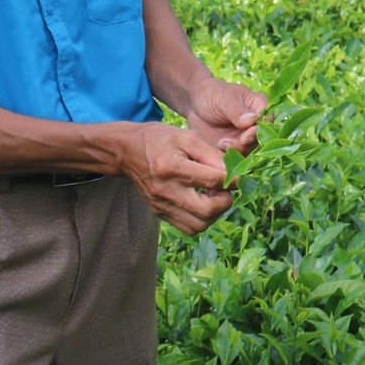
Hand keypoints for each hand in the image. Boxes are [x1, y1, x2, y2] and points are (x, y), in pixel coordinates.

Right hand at [115, 123, 232, 233]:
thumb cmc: (159, 139)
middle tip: (225, 188)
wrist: (127, 151)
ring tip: (215, 196)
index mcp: (173, 167)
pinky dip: (202, 220)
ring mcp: (162, 205)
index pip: (212, 180)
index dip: (231, 179)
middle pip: (207, 210)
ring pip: (199, 225)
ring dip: (215, 213)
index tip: (237, 175)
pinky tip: (203, 203)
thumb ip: (211, 153)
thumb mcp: (186, 136)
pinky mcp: (160, 213)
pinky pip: (188, 228)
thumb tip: (233, 170)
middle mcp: (166, 190)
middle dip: (225, 201)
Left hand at [185, 77, 265, 152]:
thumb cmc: (211, 94)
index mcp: (258, 105)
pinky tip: (220, 147)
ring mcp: (246, 135)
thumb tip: (253, 120)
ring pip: (251, 148)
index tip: (246, 136)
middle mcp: (256, 122)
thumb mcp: (223, 99)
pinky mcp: (236, 146)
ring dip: (239, 150)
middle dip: (248, 143)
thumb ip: (237, 111)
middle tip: (234, 143)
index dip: (259, 130)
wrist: (194, 103)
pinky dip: (232, 155)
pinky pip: (239, 154)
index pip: (267, 120)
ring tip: (222, 143)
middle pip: (261, 138)